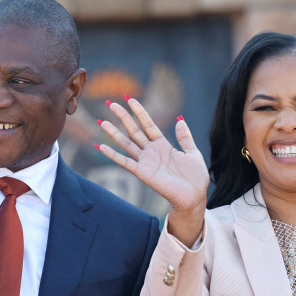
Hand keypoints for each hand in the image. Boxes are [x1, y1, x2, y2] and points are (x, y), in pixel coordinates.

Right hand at [96, 98, 208, 244]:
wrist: (193, 197)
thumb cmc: (195, 177)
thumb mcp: (192, 153)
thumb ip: (185, 137)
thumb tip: (180, 119)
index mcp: (163, 145)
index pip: (148, 124)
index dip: (140, 112)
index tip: (130, 99)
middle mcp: (151, 152)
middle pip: (134, 130)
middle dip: (123, 116)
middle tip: (110, 103)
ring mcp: (145, 162)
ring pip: (126, 143)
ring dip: (114, 133)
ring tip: (102, 121)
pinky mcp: (142, 173)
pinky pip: (124, 162)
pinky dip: (112, 154)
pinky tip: (101, 146)